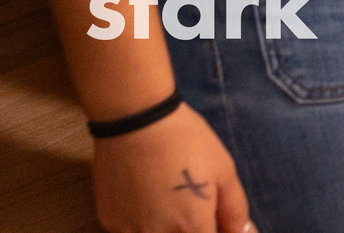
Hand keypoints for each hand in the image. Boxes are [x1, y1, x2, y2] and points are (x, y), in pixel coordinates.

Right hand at [91, 101, 247, 232]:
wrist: (137, 122)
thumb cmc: (187, 142)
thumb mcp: (224, 170)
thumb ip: (234, 209)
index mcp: (191, 226)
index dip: (215, 231)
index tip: (214, 219)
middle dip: (190, 229)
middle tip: (192, 204)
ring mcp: (129, 231)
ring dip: (166, 228)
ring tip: (169, 199)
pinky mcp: (108, 221)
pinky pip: (130, 232)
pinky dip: (141, 225)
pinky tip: (146, 199)